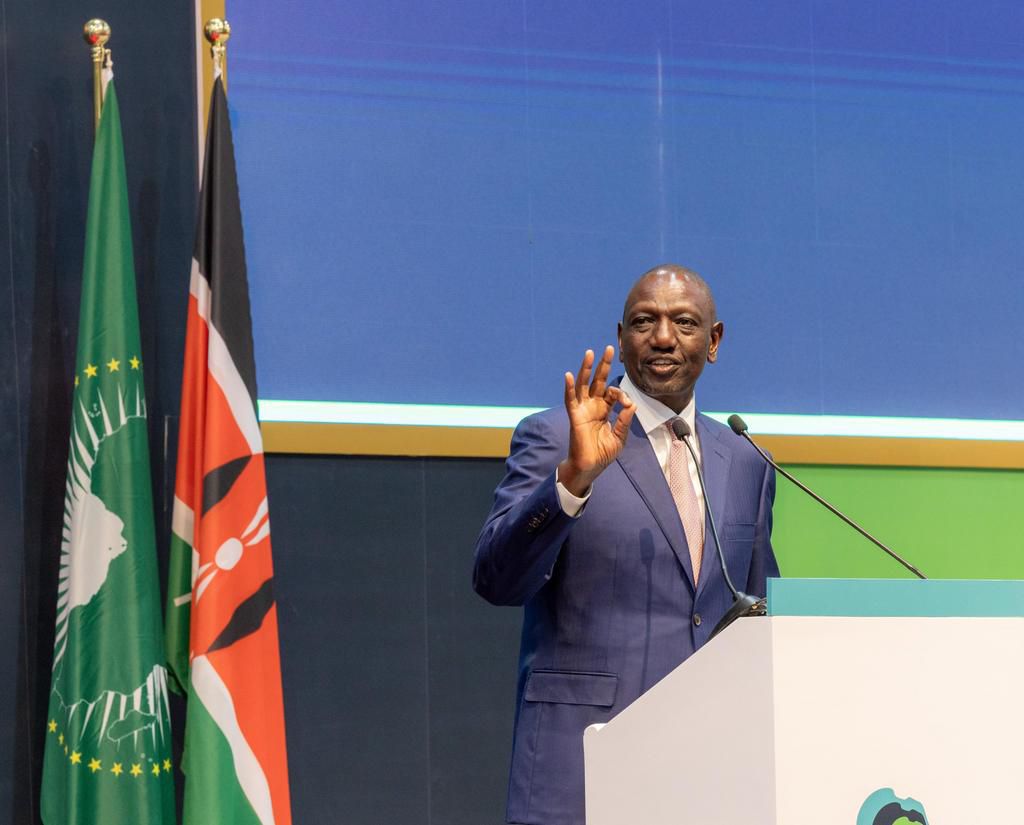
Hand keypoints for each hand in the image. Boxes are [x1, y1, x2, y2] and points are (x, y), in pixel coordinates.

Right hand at [558, 346, 635, 496]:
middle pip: (598, 380)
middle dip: (603, 365)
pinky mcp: (575, 416)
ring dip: (586, 368)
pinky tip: (569, 375)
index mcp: (604, 410)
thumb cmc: (603, 453)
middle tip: (608, 348)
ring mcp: (583, 409)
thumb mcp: (620, 436)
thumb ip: (625, 419)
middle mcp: (593, 406)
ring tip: (589, 353)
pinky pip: (570, 399)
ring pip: (584, 384)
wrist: (590, 467)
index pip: (613, 393)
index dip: (622, 394)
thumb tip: (632, 404)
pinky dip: (569, 387)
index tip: (628, 404)